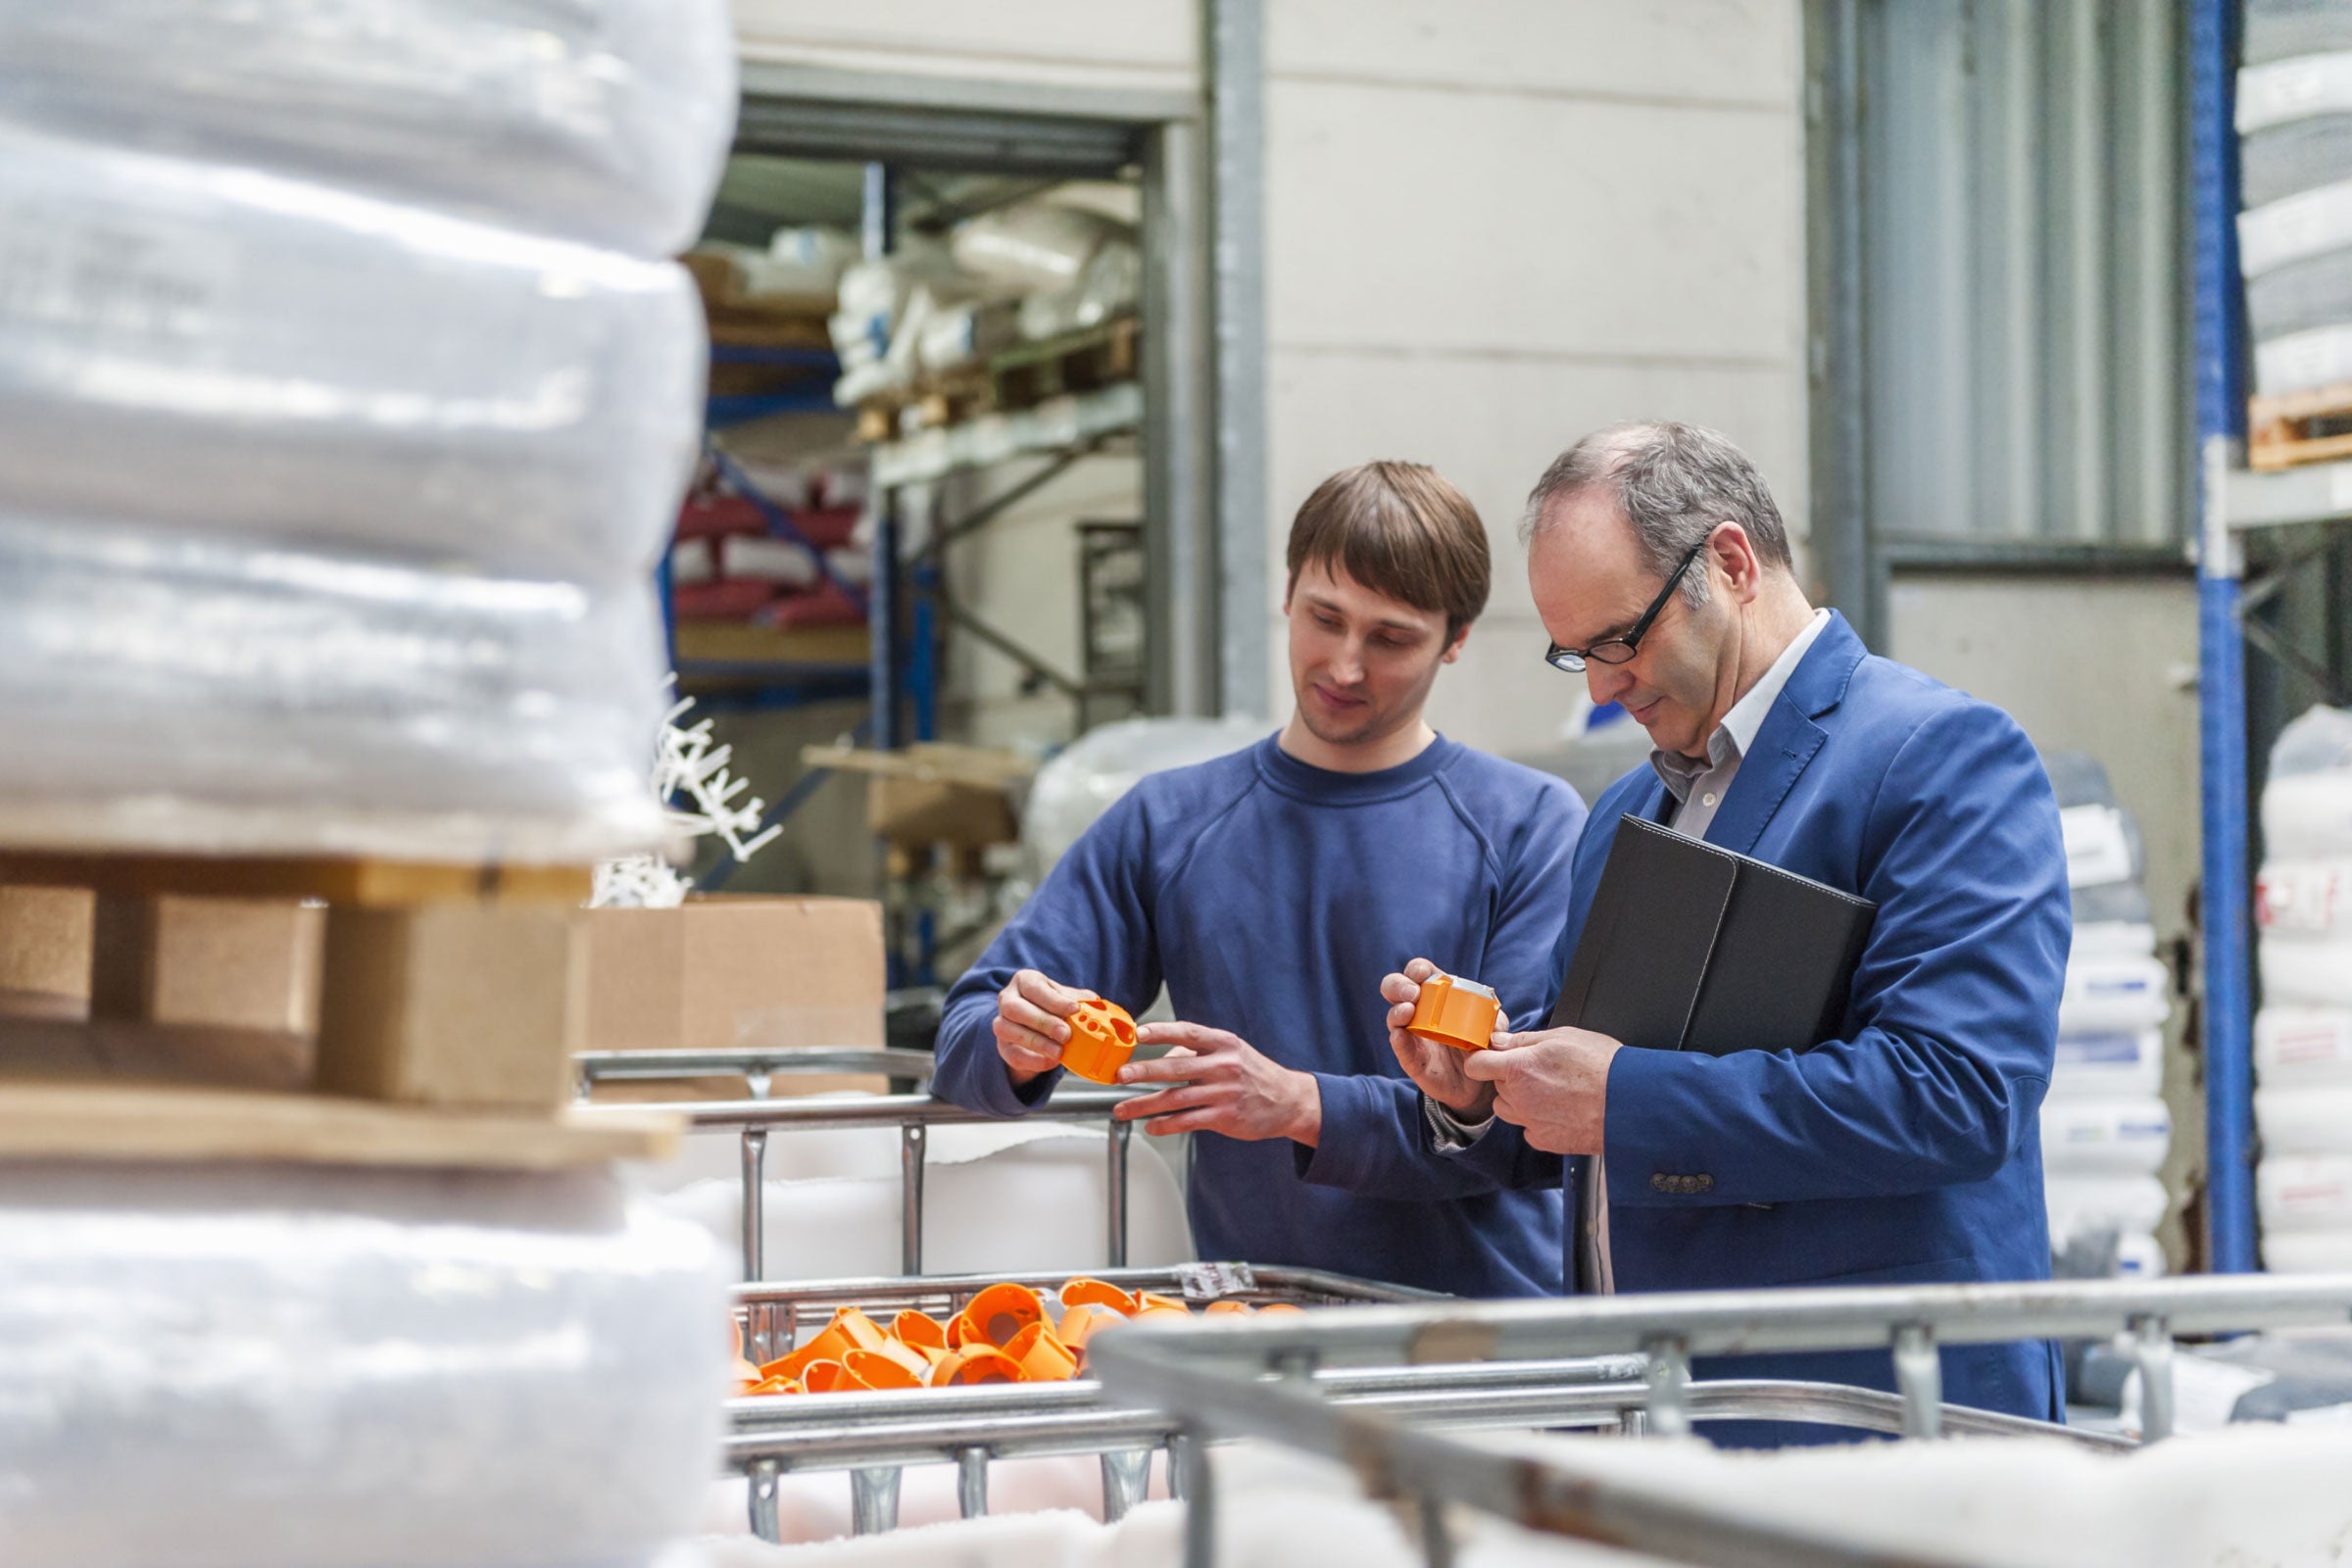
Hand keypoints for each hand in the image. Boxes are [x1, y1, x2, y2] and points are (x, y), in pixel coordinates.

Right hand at [992, 969, 1095, 1085]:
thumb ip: (1080, 1000)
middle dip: (1042, 1022)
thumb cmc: (1055, 1007)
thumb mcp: (1068, 998)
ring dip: (1036, 1042)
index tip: (1074, 1009)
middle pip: (1014, 1008)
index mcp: (1025, 981)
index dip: (1054, 1000)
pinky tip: (1051, 1061)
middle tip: (1066, 1034)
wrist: (1039, 1028)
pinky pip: (1012, 1054)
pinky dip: (1033, 1060)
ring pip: (1007, 1031)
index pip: (1034, 988)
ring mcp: (1001, 1023)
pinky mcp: (1003, 1047)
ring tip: (1059, 1051)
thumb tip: (1095, 1005)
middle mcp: (1007, 999)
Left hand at [1112, 1022, 1321, 1144]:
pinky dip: (1165, 1125)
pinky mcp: (1225, 1117)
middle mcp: (1224, 1066)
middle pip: (1176, 1068)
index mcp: (1225, 1043)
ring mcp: (1224, 1093)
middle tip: (1120, 1075)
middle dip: (1143, 1071)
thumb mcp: (1232, 1052)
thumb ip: (1198, 1052)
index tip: (1139, 1033)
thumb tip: (1163, 1057)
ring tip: (1123, 1109)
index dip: (1162, 1032)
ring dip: (1144, 1105)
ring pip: (1176, 1099)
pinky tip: (1151, 1127)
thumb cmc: (1253, 1073)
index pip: (1189, 1033)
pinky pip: (1188, 1122)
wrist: (1288, 1101)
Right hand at [1380, 958, 1498, 1118]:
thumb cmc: (1481, 1047)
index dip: (1418, 970)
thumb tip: (1495, 1025)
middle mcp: (1420, 1011)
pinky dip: (1399, 1040)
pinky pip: (1401, 1048)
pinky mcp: (1412, 1060)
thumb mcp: (1493, 1030)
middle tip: (1412, 994)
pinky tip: (1401, 1035)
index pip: (1421, 973)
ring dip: (1397, 1012)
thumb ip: (1496, 1023)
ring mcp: (1413, 1035)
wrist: (1479, 1083)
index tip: (1422, 975)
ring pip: (1394, 1017)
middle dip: (1399, 986)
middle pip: (1397, 989)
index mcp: (1439, 995)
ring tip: (1407, 1011)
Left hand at [1460, 1026, 1622, 1154]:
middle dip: (1510, 1078)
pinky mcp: (1544, 1141)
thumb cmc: (1602, 1066)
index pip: (1477, 1065)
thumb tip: (1501, 1041)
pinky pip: (1527, 1129)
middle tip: (1540, 1071)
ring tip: (1549, 1092)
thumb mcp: (1563, 1037)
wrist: (1629, 1104)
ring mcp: (1530, 1122)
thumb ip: (1525, 1040)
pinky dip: (1536, 1122)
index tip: (1490, 1057)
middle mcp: (1519, 1097)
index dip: (1481, 1059)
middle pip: (1497, 1087)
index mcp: (1519, 1068)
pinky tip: (1559, 1111)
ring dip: (1518, 1101)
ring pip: (1508, 1110)